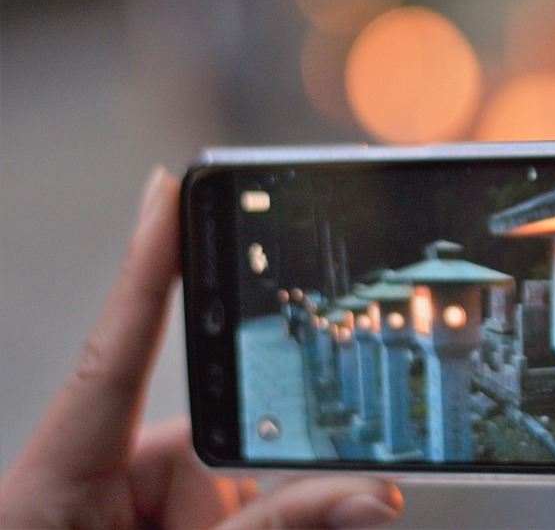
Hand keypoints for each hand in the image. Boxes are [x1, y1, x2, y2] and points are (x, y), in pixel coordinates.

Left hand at [0, 168, 403, 528]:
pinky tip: (303, 525)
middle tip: (299, 510)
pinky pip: (235, 511)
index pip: (114, 355)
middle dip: (255, 481)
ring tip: (294, 526)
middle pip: (205, 438)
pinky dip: (265, 524)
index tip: (168, 187)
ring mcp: (126, 510)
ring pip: (235, 486)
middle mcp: (91, 486)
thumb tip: (374, 496)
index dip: (147, 267)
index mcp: (52, 487)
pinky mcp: (160, 526)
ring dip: (267, 520)